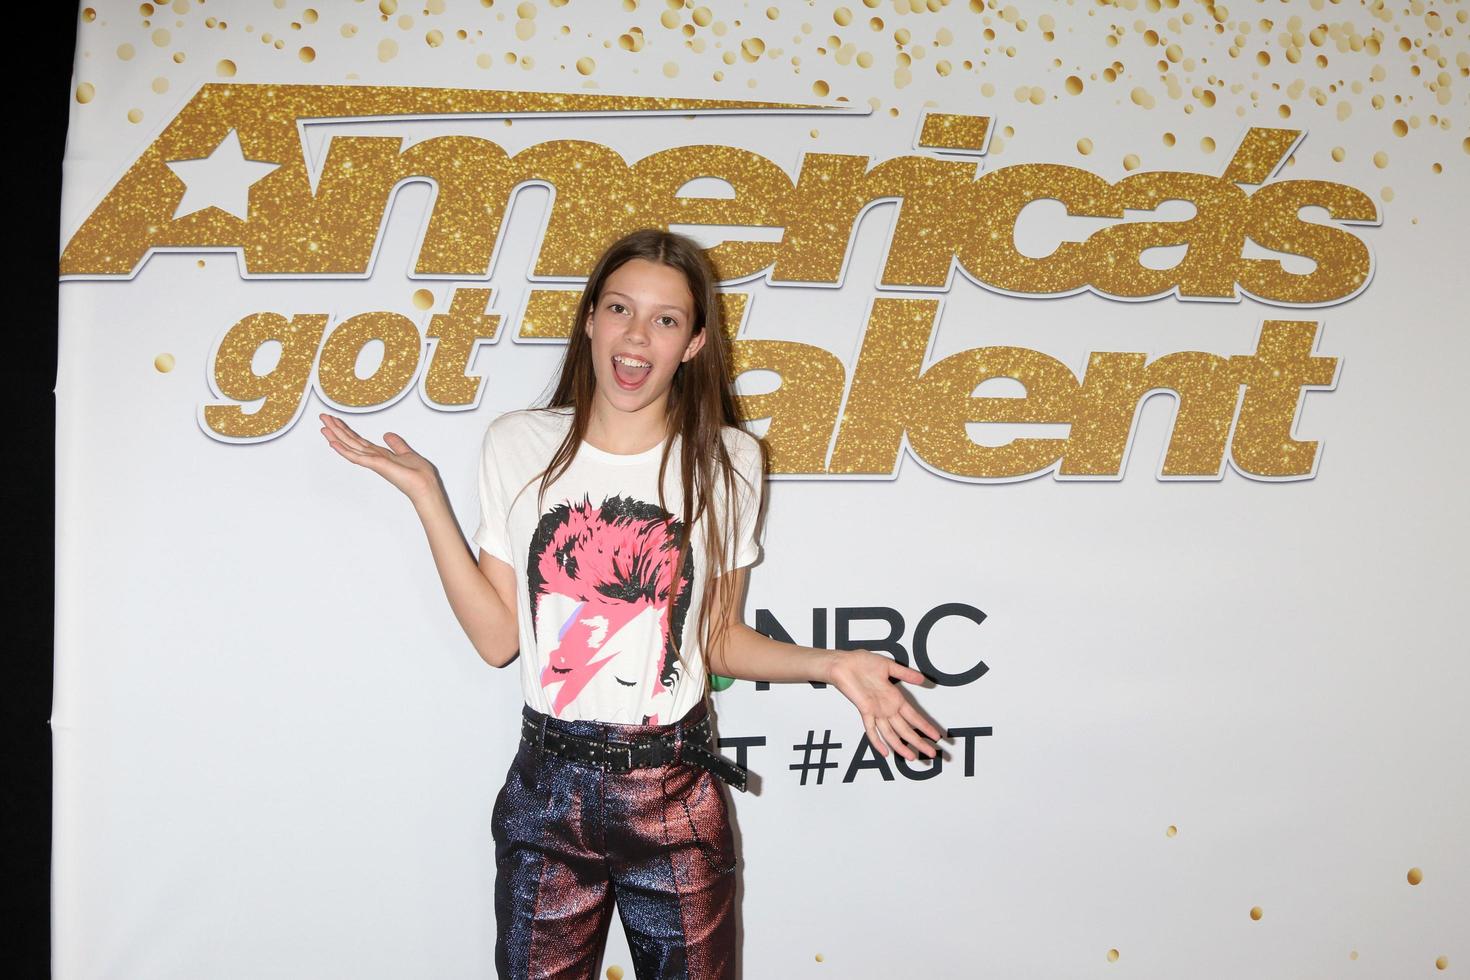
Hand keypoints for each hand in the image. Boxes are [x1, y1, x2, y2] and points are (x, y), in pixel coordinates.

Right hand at [318, 413, 439, 504]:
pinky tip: (333, 443)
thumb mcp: (407, 452)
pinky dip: (343, 450)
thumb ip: (396, 444)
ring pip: (350, 447)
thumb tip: (388, 435)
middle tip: (323, 418)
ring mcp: (373, 462)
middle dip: (337, 429)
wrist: (425, 486)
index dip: (347, 430)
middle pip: (351, 441)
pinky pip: (356, 457)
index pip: (359, 440)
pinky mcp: (375, 464)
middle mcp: (373, 458)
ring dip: (336, 436)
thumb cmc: (418, 474)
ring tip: (323, 427)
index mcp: (380, 454)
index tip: (336, 421)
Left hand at [827, 649, 943, 761]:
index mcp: (895, 698)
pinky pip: (871, 729)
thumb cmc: (863, 662)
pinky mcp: (864, 710)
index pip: (914, 716)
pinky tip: (885, 753)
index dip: (925, 726)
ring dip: (901, 746)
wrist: (844, 663)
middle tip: (931, 753)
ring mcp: (876, 711)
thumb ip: (906, 674)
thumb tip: (923, 679)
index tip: (936, 736)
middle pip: (906, 729)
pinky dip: (877, 742)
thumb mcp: (889, 666)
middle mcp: (887, 708)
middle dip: (919, 741)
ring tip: (912, 757)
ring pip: (891, 733)